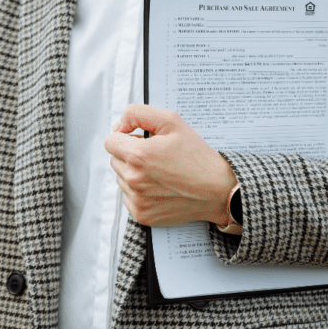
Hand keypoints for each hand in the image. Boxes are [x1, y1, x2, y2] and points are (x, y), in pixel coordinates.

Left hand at [104, 104, 238, 229]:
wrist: (218, 190)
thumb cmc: (197, 156)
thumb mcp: (172, 122)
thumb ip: (138, 114)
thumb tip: (119, 124)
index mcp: (138, 155)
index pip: (110, 141)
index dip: (126, 137)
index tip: (141, 140)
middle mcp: (133, 180)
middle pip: (114, 159)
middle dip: (130, 155)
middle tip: (156, 156)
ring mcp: (137, 199)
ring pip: (121, 178)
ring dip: (134, 173)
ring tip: (160, 172)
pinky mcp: (141, 214)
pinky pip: (128, 197)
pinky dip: (139, 191)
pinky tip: (160, 187)